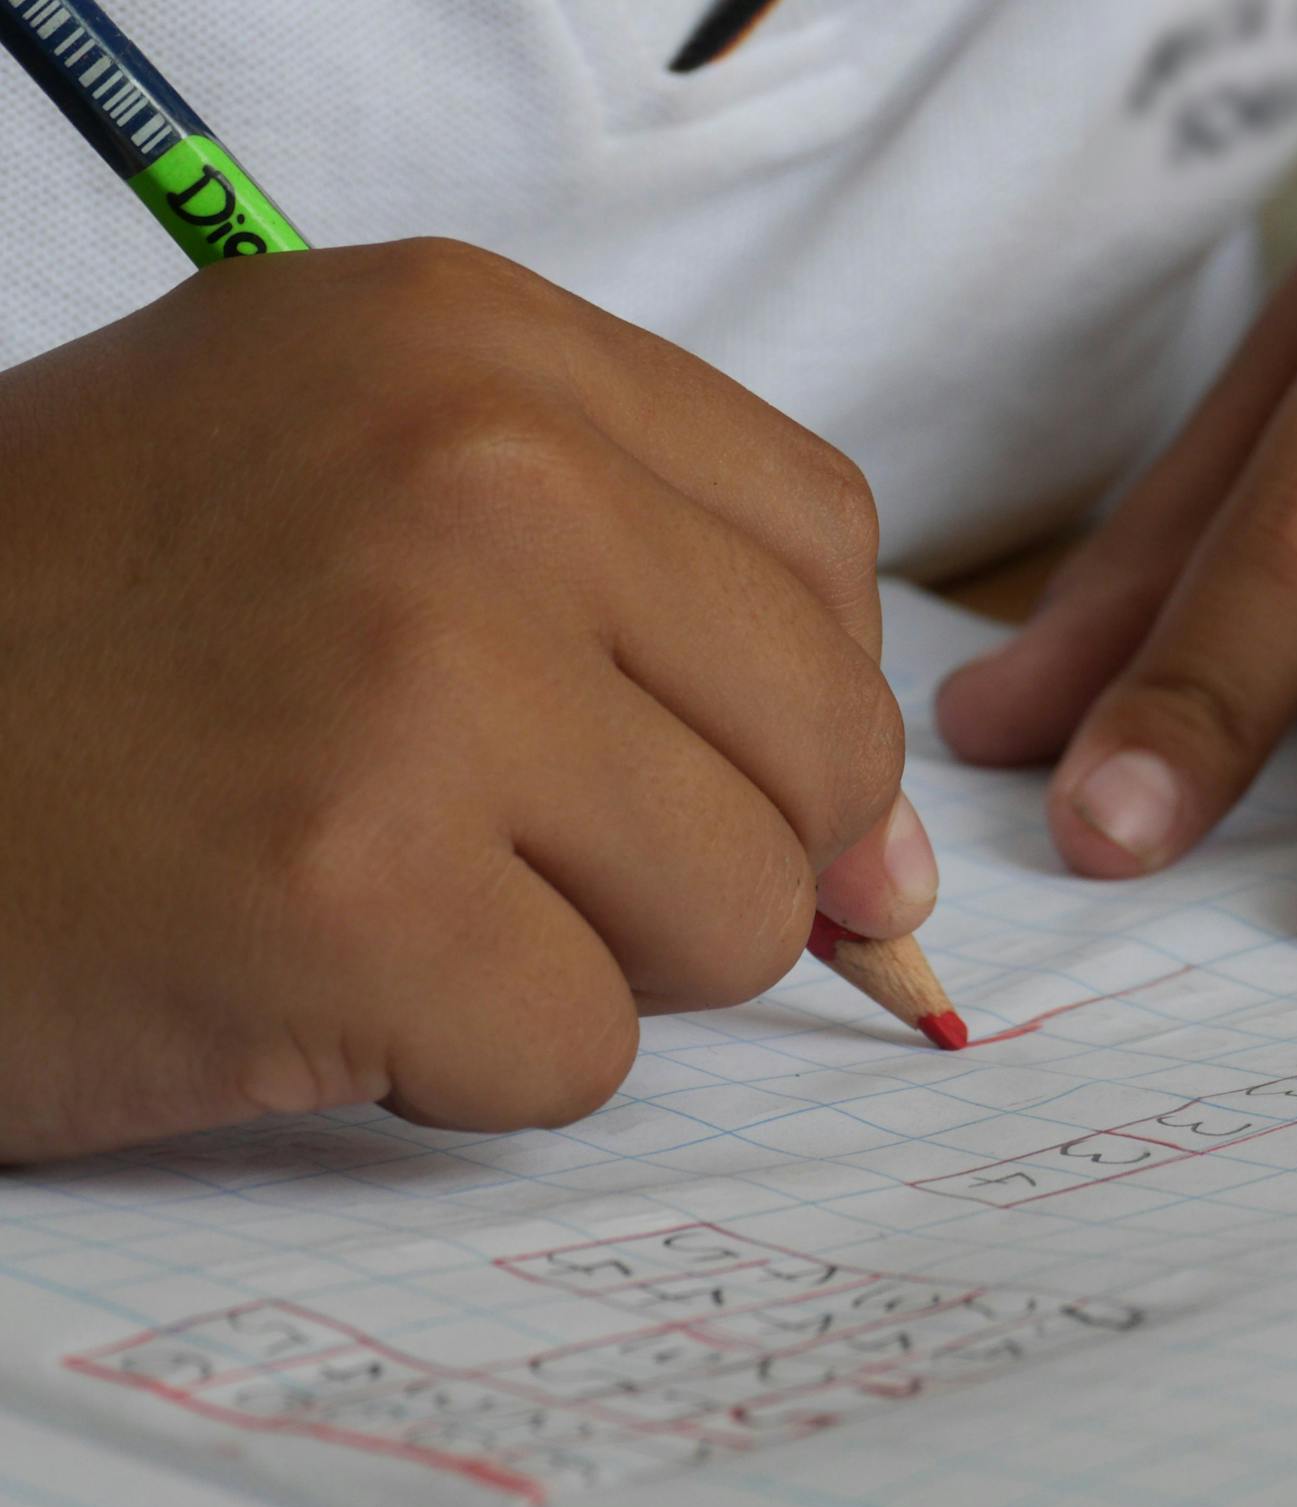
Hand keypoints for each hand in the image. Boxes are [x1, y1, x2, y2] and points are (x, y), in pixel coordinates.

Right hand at [0, 240, 925, 1161]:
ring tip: (395, 891)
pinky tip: (314, 972)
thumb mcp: (360, 503)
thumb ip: (655, 626)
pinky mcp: (355, 895)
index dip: (785, 692)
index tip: (695, 760)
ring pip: (739, 911)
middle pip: (824, 739)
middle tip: (508, 845)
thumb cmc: (88, 642)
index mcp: (478, 345)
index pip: (822, 544)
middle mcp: (476, 472)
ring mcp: (422, 677)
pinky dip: (469, 1060)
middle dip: (709, 844)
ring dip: (589, 954)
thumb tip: (896, 865)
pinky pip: (585, 1052)